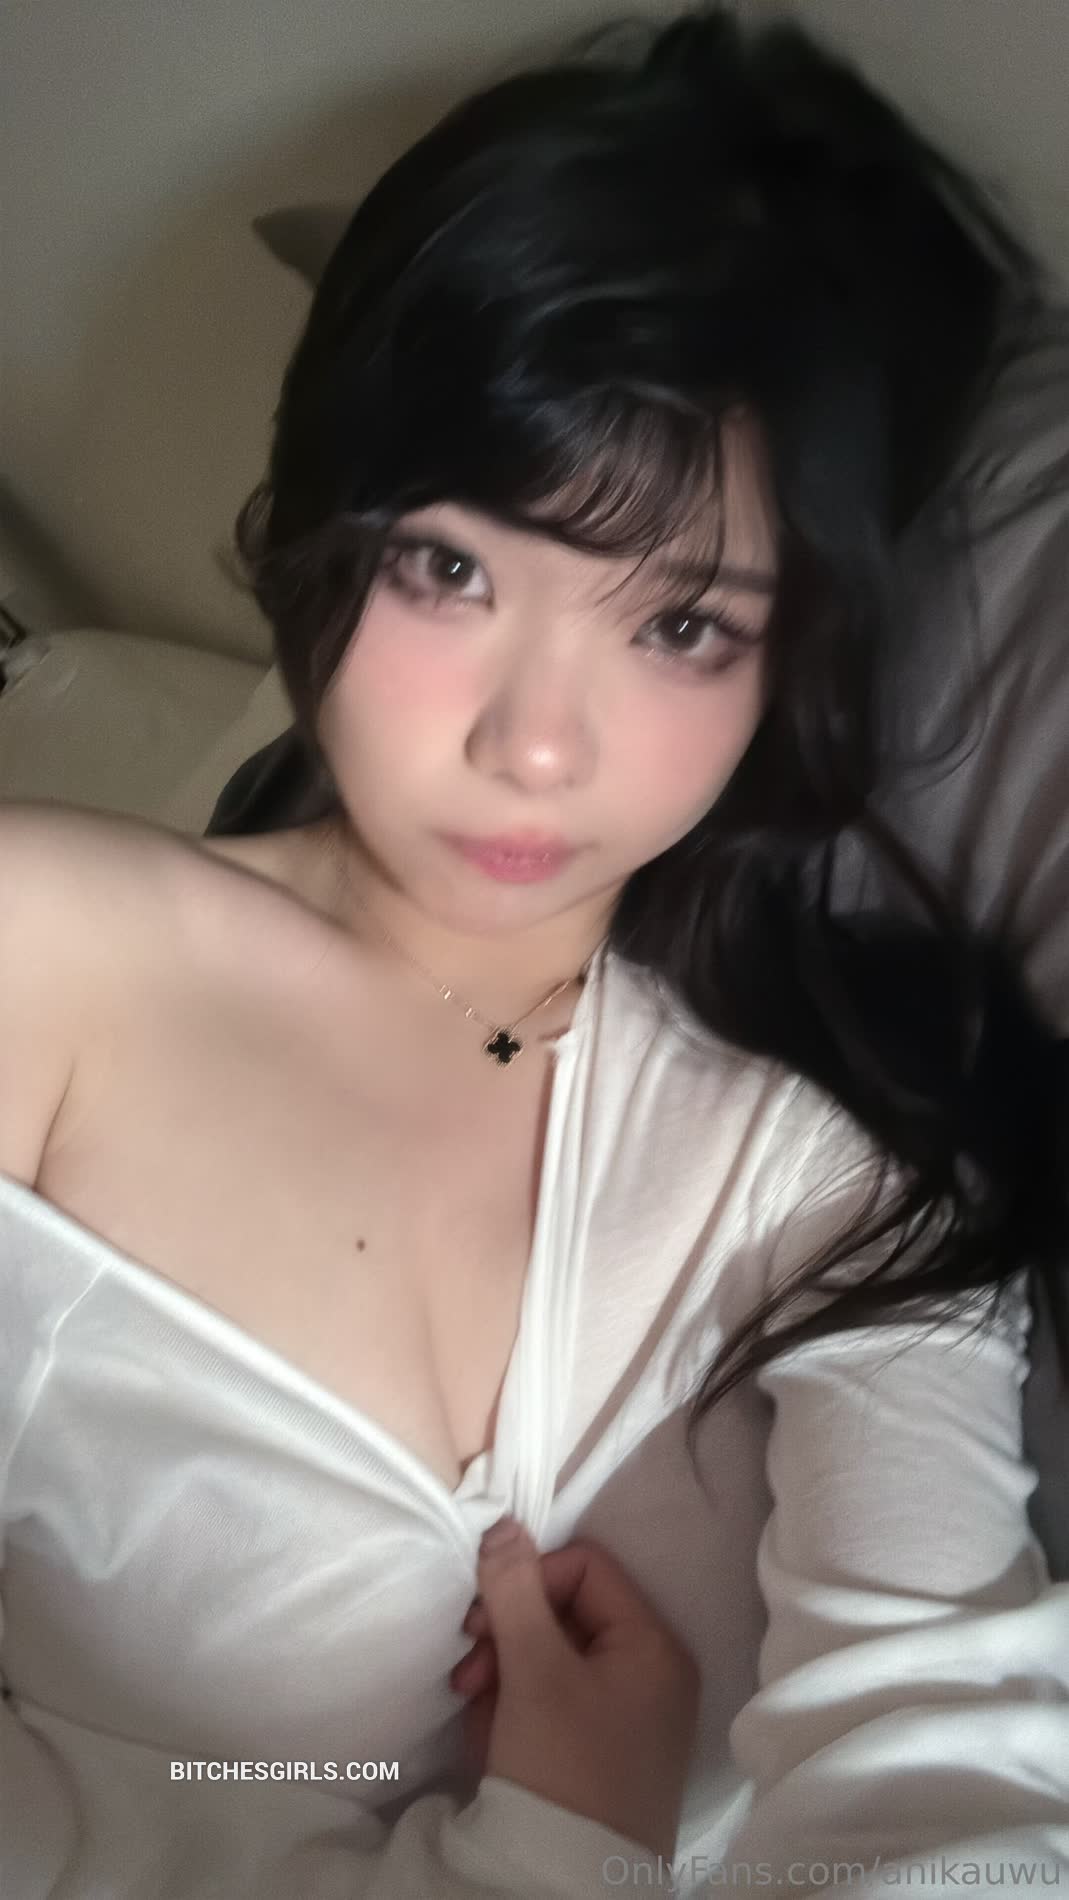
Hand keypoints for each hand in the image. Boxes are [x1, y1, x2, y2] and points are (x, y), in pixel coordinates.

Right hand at [449, 1515, 699, 1864]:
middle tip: (468, 1673)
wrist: (563, 1886)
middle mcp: (652, 1674)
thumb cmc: (563, 1767)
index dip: (528, 1583)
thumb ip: (514, 1590)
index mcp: (653, 1644)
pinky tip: (493, 1745)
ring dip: (504, 1679)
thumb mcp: (533, 1672)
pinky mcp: (604, 1755)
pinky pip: (555, 1706)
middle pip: (566, 1614)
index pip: (585, 1568)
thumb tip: (502, 1523)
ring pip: (553, 1662)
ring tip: (479, 1718)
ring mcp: (630, 1718)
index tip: (482, 1623)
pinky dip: (518, 1714)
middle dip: (508, 1638)